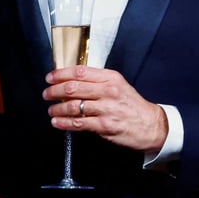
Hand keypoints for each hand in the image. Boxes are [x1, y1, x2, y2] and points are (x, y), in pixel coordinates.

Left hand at [43, 65, 166, 153]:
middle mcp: (108, 91)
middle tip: (47, 94)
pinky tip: (57, 122)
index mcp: (110, 78)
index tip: (50, 77)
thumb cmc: (132, 104)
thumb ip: (97, 80)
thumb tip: (71, 79)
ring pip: (74, 106)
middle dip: (54, 91)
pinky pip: (79, 123)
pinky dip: (64, 123)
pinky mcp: (105, 126)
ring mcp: (106, 109)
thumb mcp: (118, 85)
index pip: (80, 72)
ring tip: (51, 110)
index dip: (60, 74)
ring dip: (57, 108)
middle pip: (73, 88)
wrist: (151, 125)